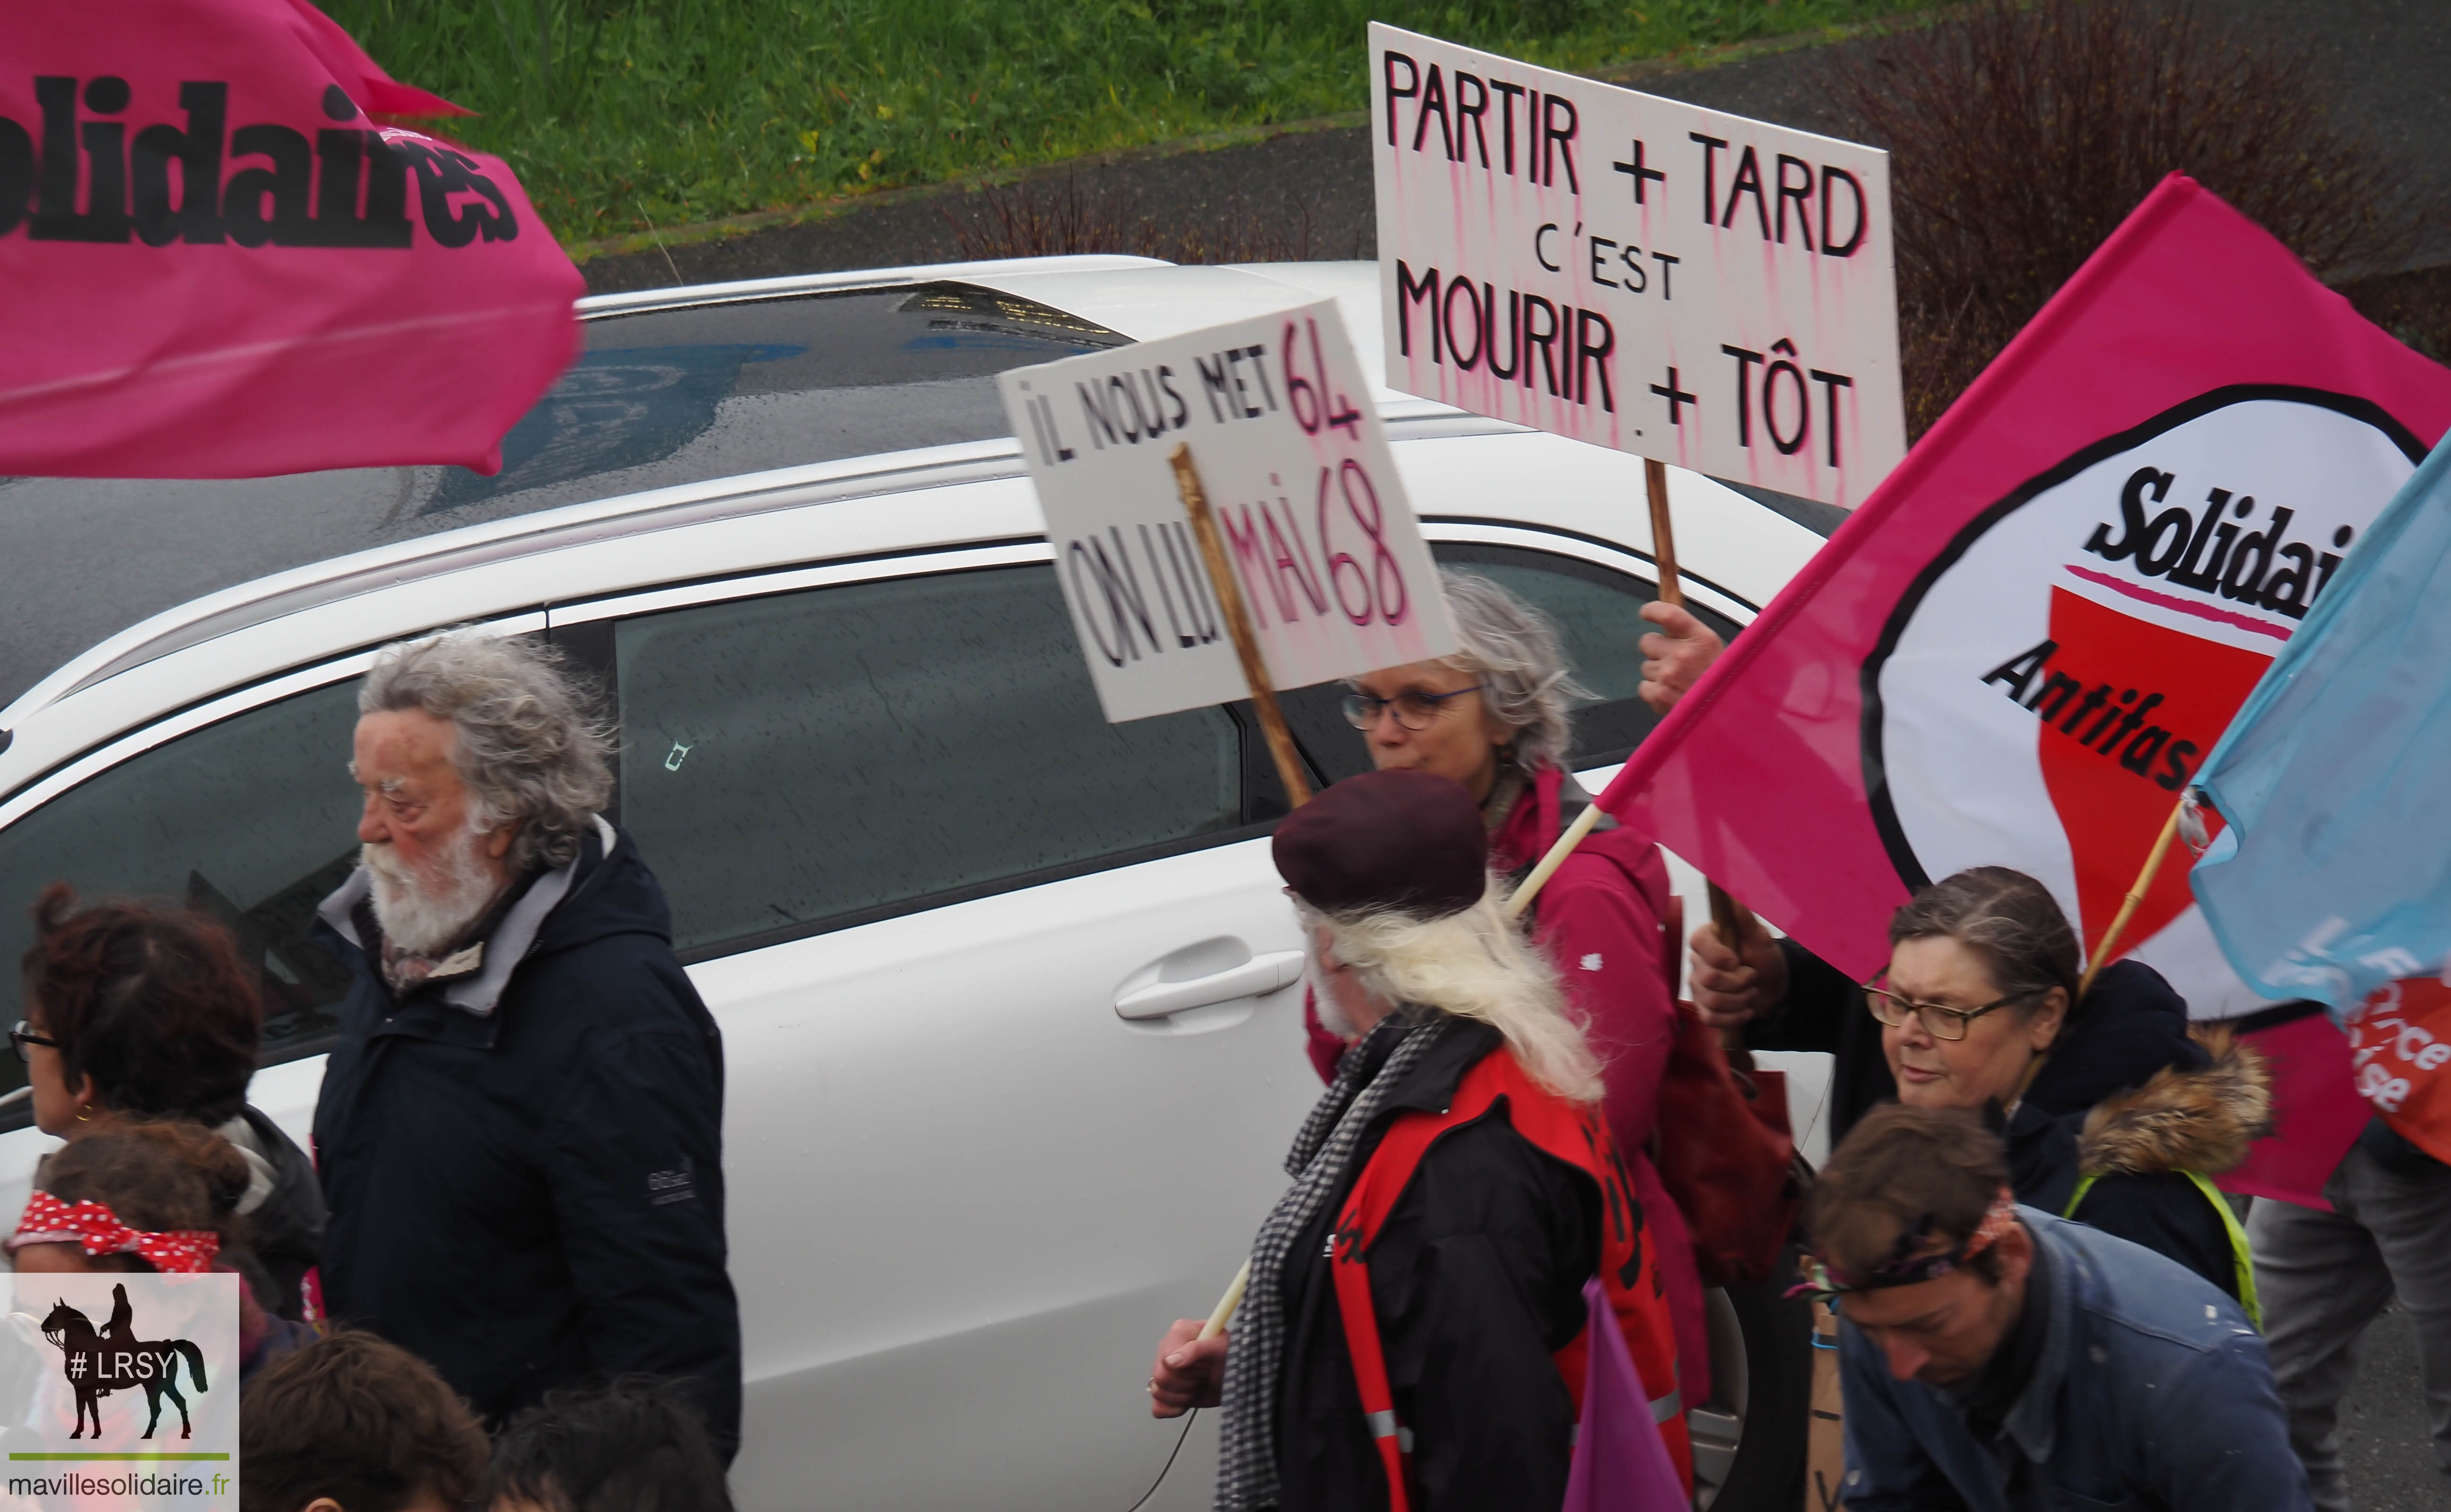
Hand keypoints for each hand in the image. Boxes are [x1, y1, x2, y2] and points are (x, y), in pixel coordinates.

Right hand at [1149, 1318, 1228, 1417]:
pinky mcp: (1166, 1391)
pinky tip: (1189, 1400)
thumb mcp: (1221, 1349)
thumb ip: (1196, 1350)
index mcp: (1179, 1333)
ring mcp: (1165, 1370)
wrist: (1237, 1379)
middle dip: (1186, 1384)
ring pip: (1158, 1393)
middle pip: (1160, 1377)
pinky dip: (1174, 1409)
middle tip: (1203, 1376)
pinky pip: (1158, 1407)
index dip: (1186, 1370)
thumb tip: (1170, 1361)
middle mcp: (1168, 1350)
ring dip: (1183, 1396)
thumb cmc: (1231, 1359)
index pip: (1165, 1361)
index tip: (1204, 1367)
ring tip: (1199, 1385)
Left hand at [1637, 601, 1726, 713]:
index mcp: (1702, 639)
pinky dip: (1654, 692)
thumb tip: (1669, 626)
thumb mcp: (1715, 652)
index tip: (1647, 613)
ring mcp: (1669, 675)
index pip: (1669, 614)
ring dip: (1657, 673)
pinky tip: (1671, 695)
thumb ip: (1691, 637)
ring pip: (1646, 666)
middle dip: (1656, 650)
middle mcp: (1684, 654)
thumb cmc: (1722, 685)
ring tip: (1678, 683)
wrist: (1726, 713)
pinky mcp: (1659, 694)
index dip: (1653, 611)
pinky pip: (1644, 687)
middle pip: (1647, 641)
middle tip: (1672, 661)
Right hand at [1688, 917, 1787, 1031]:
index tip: (1738, 960)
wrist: (1772, 985)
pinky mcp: (1703, 1009)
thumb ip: (1745, 918)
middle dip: (1738, 983)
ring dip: (1740, 1000)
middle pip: (1708, 978)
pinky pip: (1710, 1019)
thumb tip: (1733, 895)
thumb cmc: (1763, 957)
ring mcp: (1698, 988)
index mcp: (1706, 940)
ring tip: (1751, 993)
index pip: (1697, 943)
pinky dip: (1734, 1017)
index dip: (1718, 956)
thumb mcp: (1759, 937)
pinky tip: (1745, 1009)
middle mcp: (1697, 962)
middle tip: (1752, 977)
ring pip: (1711, 1001)